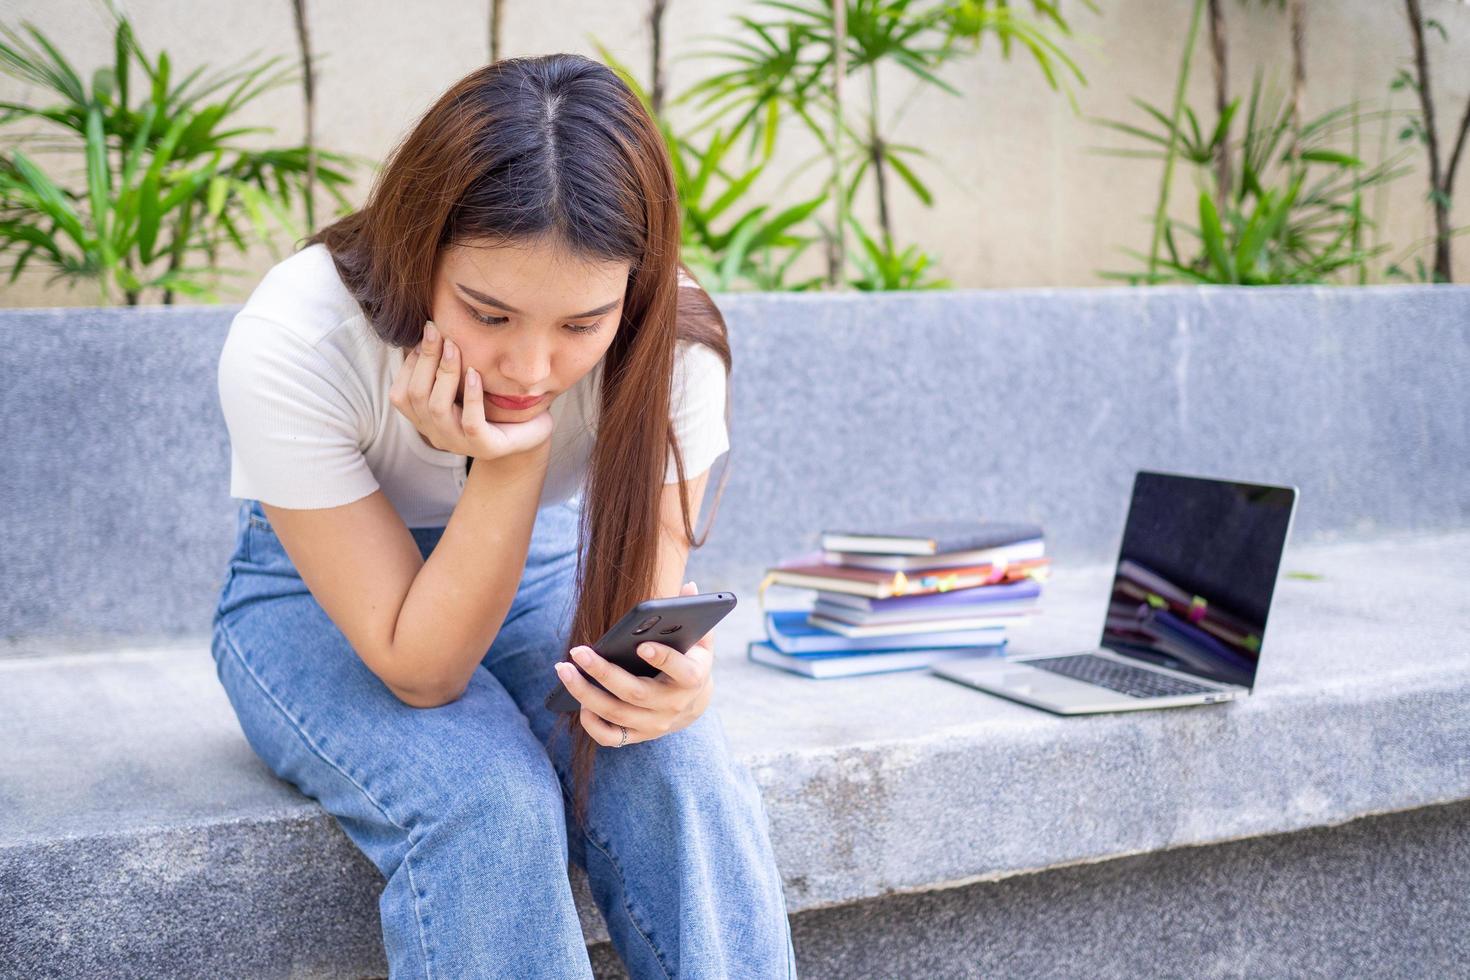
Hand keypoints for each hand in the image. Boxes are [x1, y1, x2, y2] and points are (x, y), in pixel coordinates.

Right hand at [389, 320, 553, 460]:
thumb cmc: (493, 405)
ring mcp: (459, 443)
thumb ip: (443, 367)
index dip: (410, 363)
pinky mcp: (484, 446)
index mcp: (426, 420)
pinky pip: (471, 422)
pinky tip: (475, 373)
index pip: (401, 393)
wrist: (529, 434)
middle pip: (416, 396)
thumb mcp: (463, 385)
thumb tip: (428, 330)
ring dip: (445, 373)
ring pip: (437, 408)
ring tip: (455, 348)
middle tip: (437, 331)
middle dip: (425, 360)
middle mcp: (437, 433)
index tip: (426, 334)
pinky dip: (471, 396)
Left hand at [553, 582, 714, 746]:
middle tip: (576, 650)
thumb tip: (689, 586)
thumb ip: (692, 613)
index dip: (663, 659)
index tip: (641, 644)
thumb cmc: (689, 660)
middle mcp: (673, 706)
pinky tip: (575, 698)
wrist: (691, 703)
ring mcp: (654, 725)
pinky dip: (590, 722)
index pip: (681, 671)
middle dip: (603, 672)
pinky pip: (609, 736)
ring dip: (585, 693)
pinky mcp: (637, 736)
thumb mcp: (699, 638)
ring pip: (615, 713)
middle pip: (635, 693)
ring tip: (563, 669)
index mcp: (692, 678)